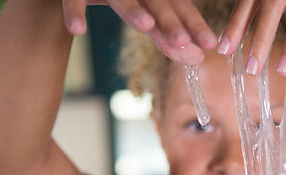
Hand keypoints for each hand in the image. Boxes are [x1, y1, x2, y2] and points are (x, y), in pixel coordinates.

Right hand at [61, 0, 216, 64]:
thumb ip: (166, 36)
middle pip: (156, 3)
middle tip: (183, 41)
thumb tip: (196, 59)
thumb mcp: (146, 13)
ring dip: (134, 11)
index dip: (194, 25)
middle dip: (170, 22)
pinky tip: (78, 30)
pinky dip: (74, 12)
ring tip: (147, 25)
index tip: (210, 44)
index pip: (179, 8)